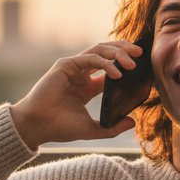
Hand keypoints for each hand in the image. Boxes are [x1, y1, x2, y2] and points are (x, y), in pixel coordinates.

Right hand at [9, 41, 143, 148]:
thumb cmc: (60, 128)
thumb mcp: (92, 129)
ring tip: (132, 62)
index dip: (126, 66)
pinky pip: (90, 58)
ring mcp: (73, 68)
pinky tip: (117, 74)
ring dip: (118, 53)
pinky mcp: (65, 65)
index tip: (142, 69)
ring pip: (100, 50)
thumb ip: (112, 128)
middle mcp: (81, 74)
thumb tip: (132, 122)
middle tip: (140, 54)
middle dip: (124, 51)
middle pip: (107, 54)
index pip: (110, 69)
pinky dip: (105, 63)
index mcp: (87, 87)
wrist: (38, 126)